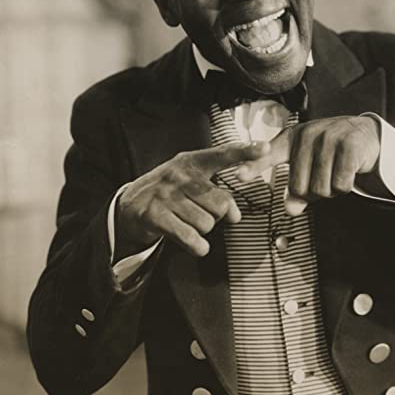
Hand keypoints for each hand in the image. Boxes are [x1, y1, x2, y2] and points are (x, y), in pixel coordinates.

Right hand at [116, 140, 270, 257]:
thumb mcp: (190, 182)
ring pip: (207, 224)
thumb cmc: (169, 194)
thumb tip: (235, 215)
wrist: (128, 207)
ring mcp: (165, 195)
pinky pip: (191, 238)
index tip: (265, 148)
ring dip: (203, 231)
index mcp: (191, 162)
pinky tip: (194, 244)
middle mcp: (178, 175)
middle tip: (202, 214)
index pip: (222, 155)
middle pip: (221, 204)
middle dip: (217, 216)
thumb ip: (217, 192)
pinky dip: (197, 246)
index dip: (245, 151)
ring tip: (188, 224)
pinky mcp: (155, 216)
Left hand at [235, 116, 379, 215]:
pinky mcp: (349, 146)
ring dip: (331, 190)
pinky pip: (341, 185)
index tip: (239, 176)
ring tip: (335, 173)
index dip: (253, 166)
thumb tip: (291, 210)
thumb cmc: (330, 153)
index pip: (268, 155)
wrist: (365, 135)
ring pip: (321, 190)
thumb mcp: (308, 165)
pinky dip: (346, 186)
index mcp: (290, 139)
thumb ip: (295, 189)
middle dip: (312, 193)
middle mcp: (307, 136)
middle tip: (322, 178)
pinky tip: (348, 172)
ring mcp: (328, 138)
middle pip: (299, 188)